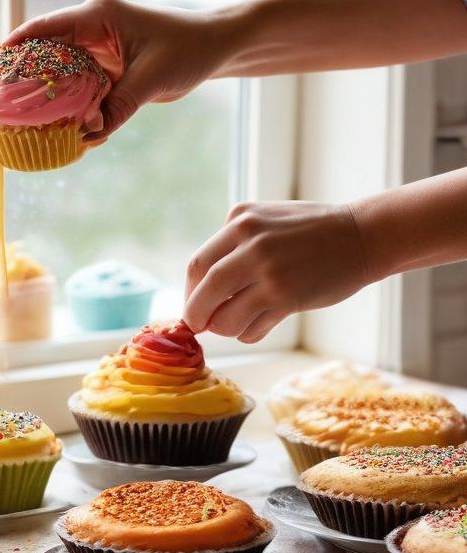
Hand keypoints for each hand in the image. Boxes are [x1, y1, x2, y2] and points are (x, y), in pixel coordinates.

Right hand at [5, 0, 238, 141]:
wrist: (214, 47)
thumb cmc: (187, 50)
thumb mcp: (151, 79)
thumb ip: (118, 106)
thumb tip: (88, 135)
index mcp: (99, 16)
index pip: (47, 28)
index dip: (17, 45)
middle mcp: (93, 28)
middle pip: (46, 51)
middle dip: (26, 75)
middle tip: (1, 101)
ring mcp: (98, 48)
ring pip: (61, 71)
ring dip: (49, 94)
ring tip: (24, 118)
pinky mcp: (106, 67)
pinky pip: (80, 86)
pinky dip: (73, 105)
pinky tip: (65, 128)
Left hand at [183, 201, 369, 342]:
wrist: (361, 236)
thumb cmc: (312, 231)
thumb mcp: (267, 219)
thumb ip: (234, 242)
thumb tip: (199, 287)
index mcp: (240, 221)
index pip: (197, 265)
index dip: (190, 292)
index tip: (195, 304)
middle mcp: (250, 244)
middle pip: (203, 292)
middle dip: (196, 316)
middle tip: (199, 326)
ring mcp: (268, 272)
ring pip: (225, 318)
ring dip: (225, 329)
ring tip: (236, 324)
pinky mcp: (286, 297)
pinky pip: (251, 329)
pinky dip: (248, 334)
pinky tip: (258, 326)